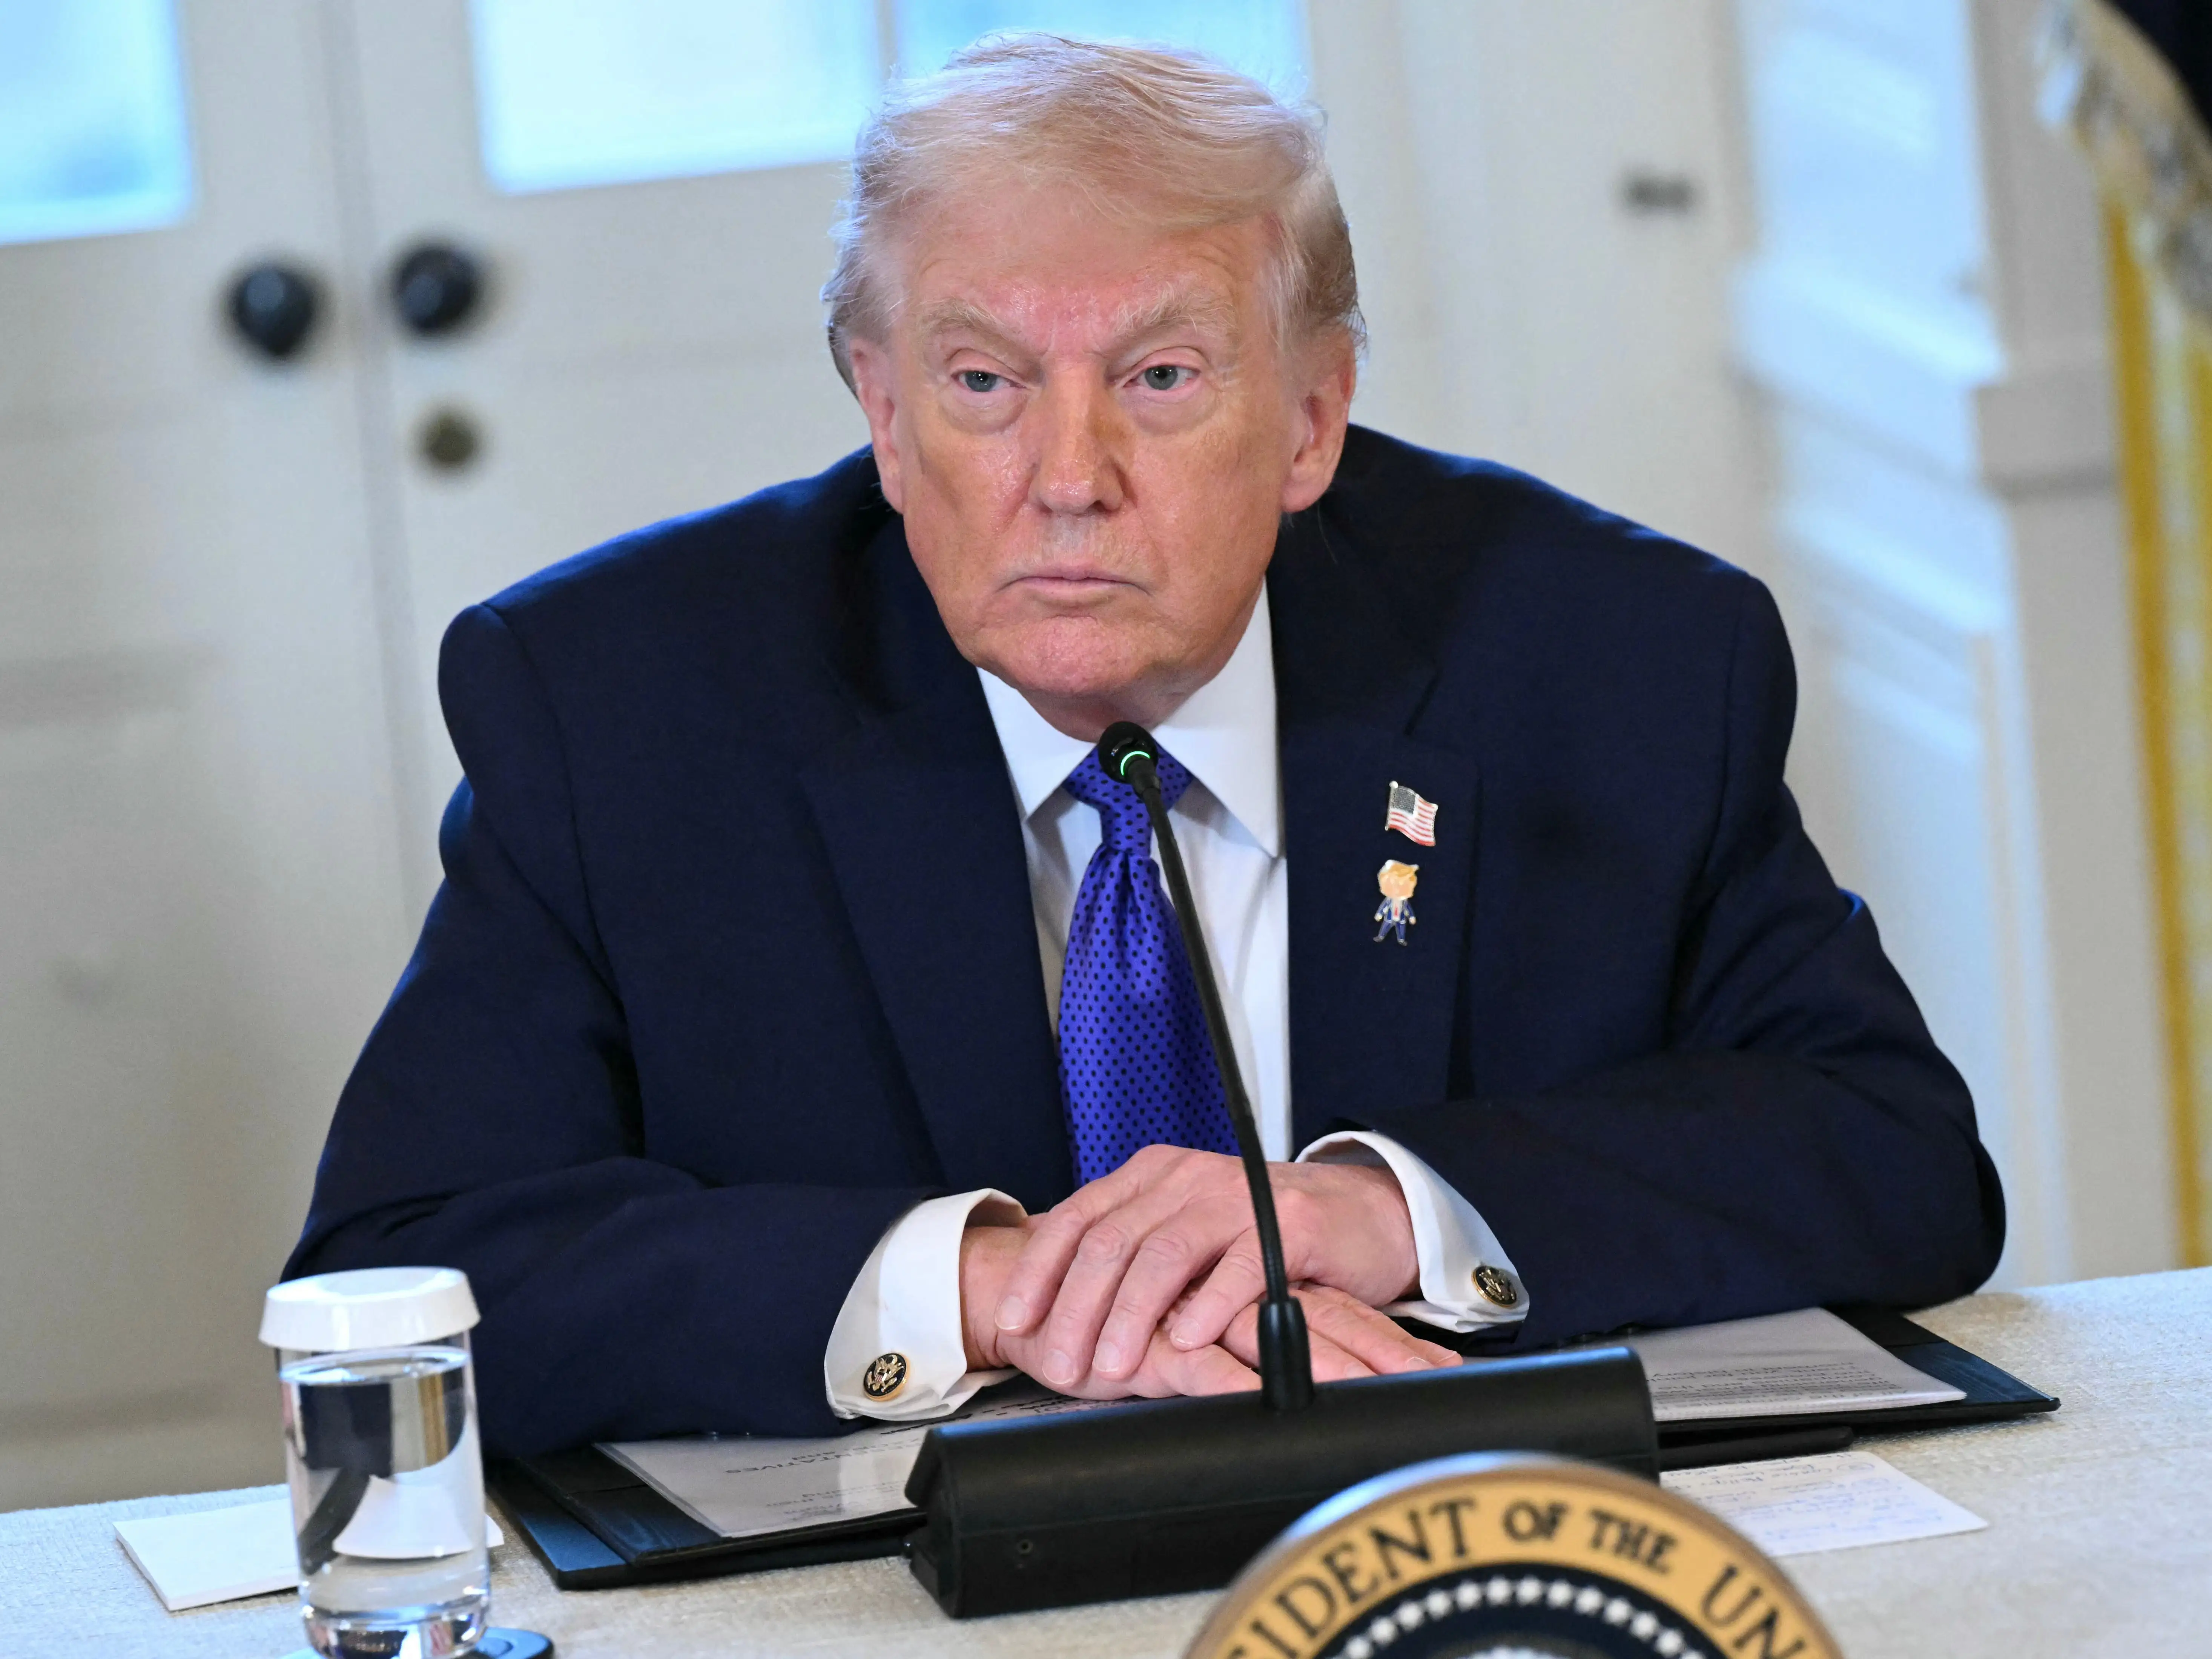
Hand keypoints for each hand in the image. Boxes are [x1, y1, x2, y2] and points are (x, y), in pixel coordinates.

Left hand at [960, 1225, 1454, 1398]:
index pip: (1079, 1218)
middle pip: (1114, 1241)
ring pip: (1167, 1254)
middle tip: (1059, 1365)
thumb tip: (1060, 1304)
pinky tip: (1187, 1342)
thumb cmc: (1262, 1235)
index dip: (1040, 1271)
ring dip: (1133, 1315)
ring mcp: (1239, 1197)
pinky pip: (1240, 1266)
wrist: (1361, 1216)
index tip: (1013, 1322)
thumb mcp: (1188, 1233)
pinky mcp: (1289, 1224)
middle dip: (1078, 1307)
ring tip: (1111, 1366)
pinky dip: (1209, 1305)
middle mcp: (1189, 1177)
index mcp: (1154, 1175)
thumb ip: (1134, 1254)